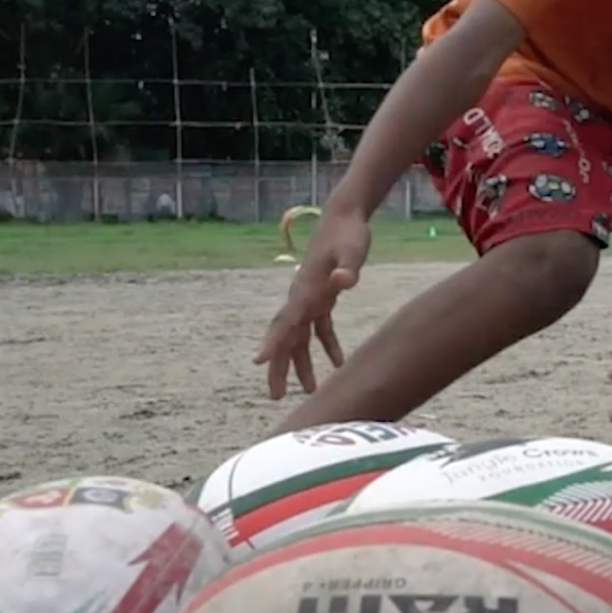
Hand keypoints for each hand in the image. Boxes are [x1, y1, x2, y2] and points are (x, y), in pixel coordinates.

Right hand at [255, 206, 370, 398]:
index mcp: (305, 291)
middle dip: (279, 366)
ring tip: (309, 391)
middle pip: (285, 337)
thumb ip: (348, 267)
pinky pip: (320, 328)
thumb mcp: (353, 250)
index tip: (258, 362)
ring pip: (300, 337)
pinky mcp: (323, 297)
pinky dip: (327, 346)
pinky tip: (338, 364)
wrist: (345, 216)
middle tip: (275, 396)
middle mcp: (302, 297)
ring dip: (301, 363)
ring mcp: (311, 298)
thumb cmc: (348, 233)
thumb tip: (343, 281)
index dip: (272, 342)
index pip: (285, 321)